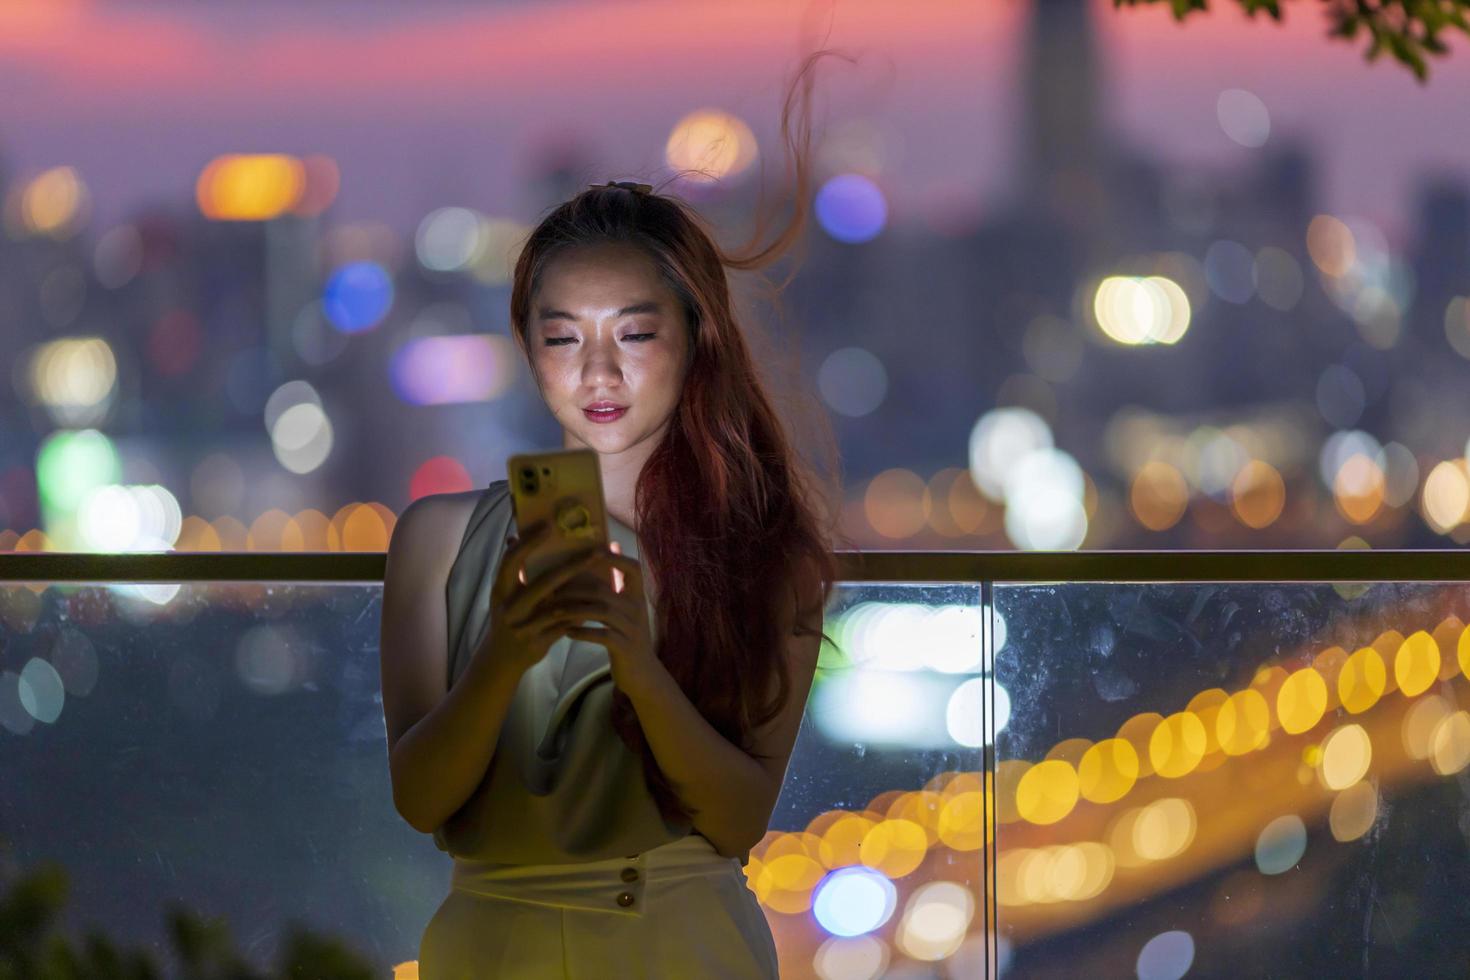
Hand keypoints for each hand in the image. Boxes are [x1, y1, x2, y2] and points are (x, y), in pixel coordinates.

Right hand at [479, 519, 620, 676]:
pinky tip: (597, 604)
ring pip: (558, 606)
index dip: (528, 543)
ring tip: (603, 580)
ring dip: (583, 592)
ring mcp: (523, 627)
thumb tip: (514, 537)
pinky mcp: (536, 643)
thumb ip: (514, 570)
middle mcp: (509, 607)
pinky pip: (564, 626)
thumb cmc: (509, 618)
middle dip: (573, 565)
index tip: (548, 526)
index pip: (511, 560)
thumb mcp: (505, 595)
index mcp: (500, 590)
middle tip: (596, 551)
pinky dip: (580, 614)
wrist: (500, 660)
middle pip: (543, 582)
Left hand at [522, 539, 662, 696]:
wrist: (642, 674)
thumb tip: (601, 553)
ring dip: (574, 609)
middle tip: (551, 587)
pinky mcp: (625, 648)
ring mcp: (633, 629)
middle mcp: (637, 610)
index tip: (590, 550)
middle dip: (576, 587)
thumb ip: (615, 587)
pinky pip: (602, 636)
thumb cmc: (626, 637)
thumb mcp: (625, 611)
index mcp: (637, 597)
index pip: (633, 568)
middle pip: (605, 591)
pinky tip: (566, 632)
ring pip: (602, 612)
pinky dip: (582, 632)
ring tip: (552, 610)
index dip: (614, 557)